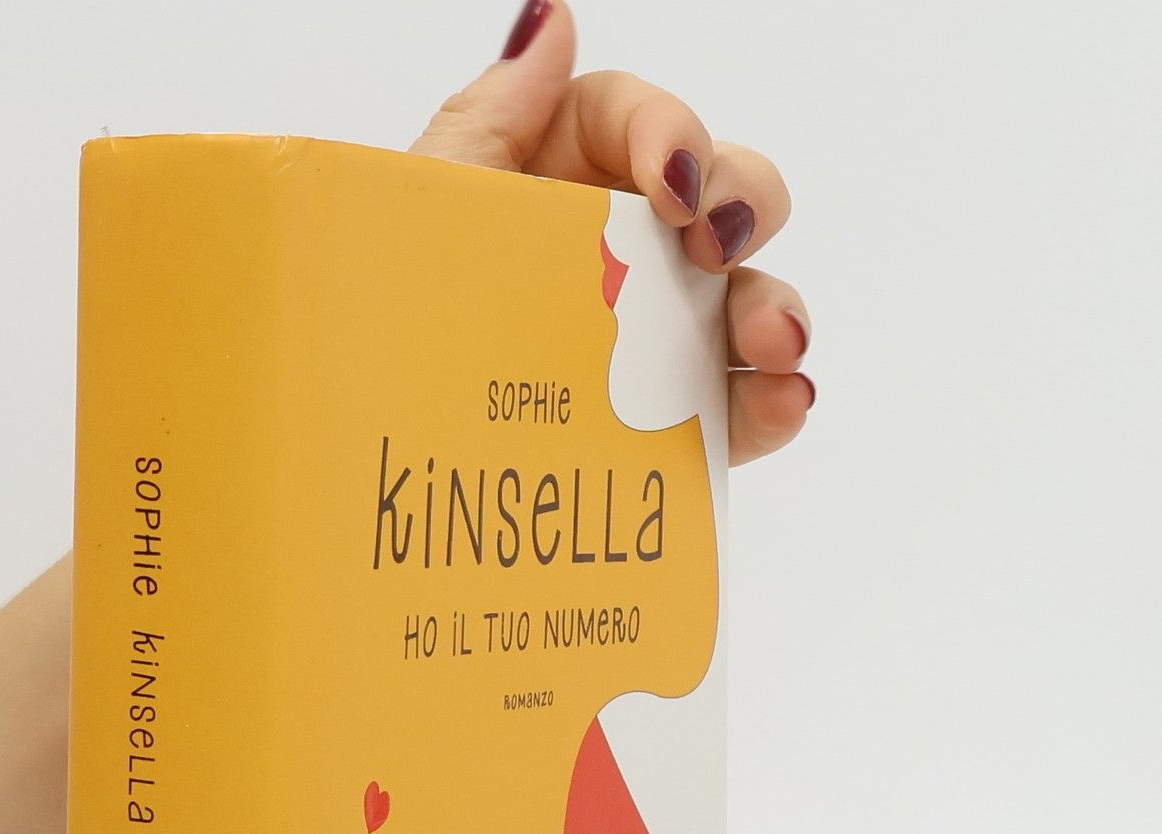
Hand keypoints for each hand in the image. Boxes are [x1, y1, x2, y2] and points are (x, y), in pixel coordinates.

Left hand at [412, 1, 810, 466]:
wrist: (378, 461)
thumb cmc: (382, 328)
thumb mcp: (421, 215)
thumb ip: (489, 118)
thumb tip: (553, 21)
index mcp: (551, 186)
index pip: (635, 124)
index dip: (669, 131)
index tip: (668, 177)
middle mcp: (613, 255)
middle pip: (714, 199)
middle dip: (740, 207)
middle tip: (717, 246)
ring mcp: (646, 341)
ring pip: (742, 300)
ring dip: (775, 307)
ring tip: (775, 340)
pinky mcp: (663, 425)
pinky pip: (735, 406)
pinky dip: (772, 400)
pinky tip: (783, 399)